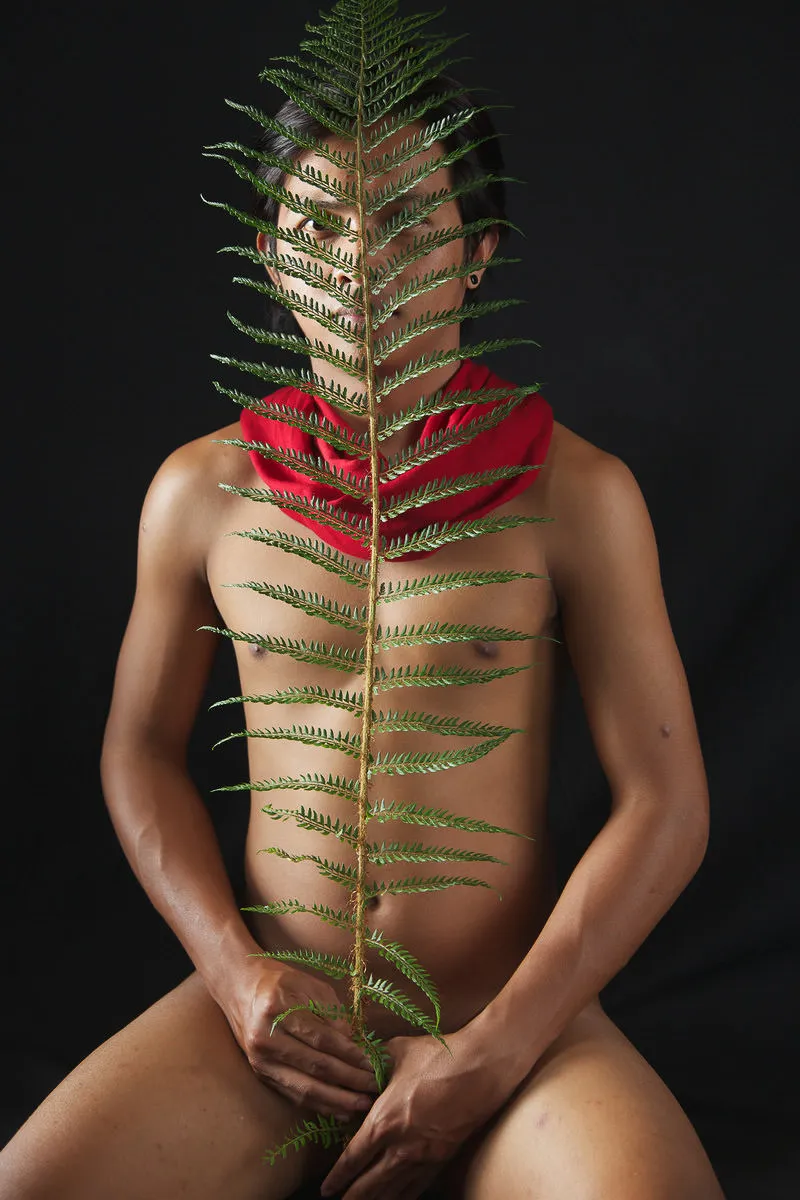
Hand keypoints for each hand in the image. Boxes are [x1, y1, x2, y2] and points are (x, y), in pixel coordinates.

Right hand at [220, 957, 378, 1118]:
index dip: (350, 1054)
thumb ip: (332, 1012)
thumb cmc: (278, 981)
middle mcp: (265, 1038)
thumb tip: (355, 1043)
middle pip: (315, 1067)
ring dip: (337, 1100)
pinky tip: (340, 1109)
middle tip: (375, 1087)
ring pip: (304, 1088)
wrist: (238, 987)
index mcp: (277, 1009)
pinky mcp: (261, 1074)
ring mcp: (260, 1060)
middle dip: (349, 1080)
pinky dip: (319, 1105)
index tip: (373, 1063)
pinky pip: (293, 1095)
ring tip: (363, 1105)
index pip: (321, 1039)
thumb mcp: (307, 984)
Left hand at [320, 1029, 513, 1199]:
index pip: (353, 1158)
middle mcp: (401, 1147)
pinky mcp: (443, 1158)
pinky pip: (417, 1188)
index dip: (338, 1176)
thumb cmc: (437, 1056)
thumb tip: (355, 1058)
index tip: (327, 1188)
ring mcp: (424, 1157)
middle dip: (352, 1197)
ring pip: (393, 1192)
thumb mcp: (396, 1051)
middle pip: (369, 1184)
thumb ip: (373, 1061)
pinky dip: (403, 1198)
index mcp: (384, 1121)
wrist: (481, 1067)